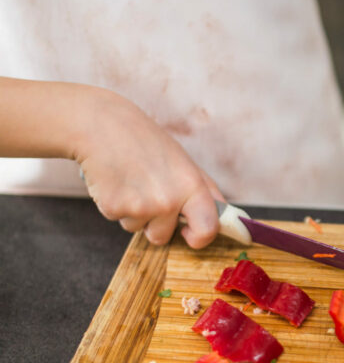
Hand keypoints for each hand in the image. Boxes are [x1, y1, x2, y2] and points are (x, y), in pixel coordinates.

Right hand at [73, 89, 221, 247]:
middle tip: (147, 191)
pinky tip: (115, 181)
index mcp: (192, 186)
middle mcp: (169, 200)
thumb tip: (224, 217)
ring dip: (134, 213)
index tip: (189, 234)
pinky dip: (115, 205)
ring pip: (138, 229)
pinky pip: (118, 220)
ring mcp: (141, 206)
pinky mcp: (113, 208)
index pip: (208, 229)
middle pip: (163, 236)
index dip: (199, 237)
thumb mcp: (184, 162)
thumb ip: (205, 192)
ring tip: (131, 181)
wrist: (100, 124)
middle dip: (155, 223)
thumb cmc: (145, 142)